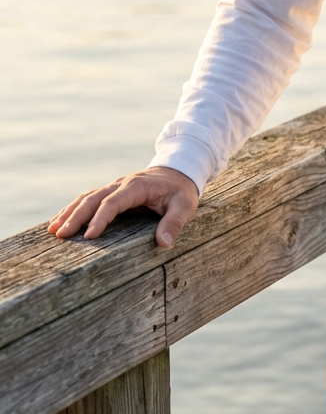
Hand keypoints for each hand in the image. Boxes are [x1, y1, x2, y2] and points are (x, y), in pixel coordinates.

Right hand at [48, 167, 199, 248]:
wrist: (179, 171)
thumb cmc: (181, 190)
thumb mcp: (185, 205)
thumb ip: (175, 222)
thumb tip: (164, 242)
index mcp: (137, 186)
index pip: (113, 202)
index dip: (101, 218)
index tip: (89, 236)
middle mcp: (121, 184)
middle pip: (93, 198)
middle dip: (76, 216)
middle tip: (60, 235)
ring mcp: (114, 186)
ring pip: (86, 197)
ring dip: (69, 212)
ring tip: (53, 230)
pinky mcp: (111, 192)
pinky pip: (89, 198)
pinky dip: (73, 209)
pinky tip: (61, 221)